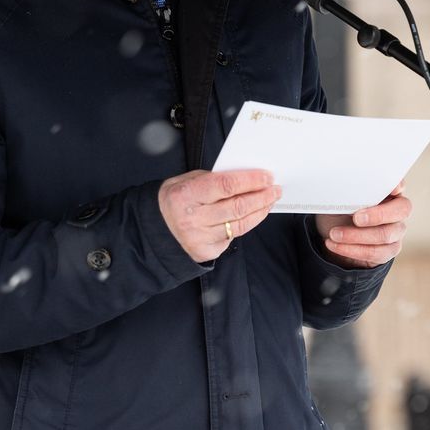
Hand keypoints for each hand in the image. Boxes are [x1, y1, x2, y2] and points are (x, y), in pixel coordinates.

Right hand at [158, 169, 280, 262]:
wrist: (154, 230)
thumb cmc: (174, 199)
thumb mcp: (186, 181)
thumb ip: (213, 179)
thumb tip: (245, 177)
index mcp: (187, 194)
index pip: (226, 185)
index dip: (250, 181)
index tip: (267, 177)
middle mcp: (193, 218)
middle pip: (238, 206)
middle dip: (262, 196)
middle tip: (275, 189)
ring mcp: (200, 238)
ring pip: (240, 224)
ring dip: (260, 211)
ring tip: (270, 201)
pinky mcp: (205, 252)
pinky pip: (232, 237)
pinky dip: (245, 224)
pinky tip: (253, 215)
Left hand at [315, 180, 411, 268]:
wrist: (334, 235)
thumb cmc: (341, 210)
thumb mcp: (341, 198)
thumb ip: (349, 192)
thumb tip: (344, 188)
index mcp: (387, 192)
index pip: (399, 184)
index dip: (398, 185)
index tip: (393, 189)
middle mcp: (397, 210)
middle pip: (402, 210)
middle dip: (378, 214)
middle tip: (355, 218)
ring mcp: (396, 231)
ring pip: (385, 235)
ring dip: (356, 236)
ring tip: (334, 234)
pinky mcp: (388, 251)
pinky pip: (375, 253)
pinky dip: (352, 249)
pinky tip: (335, 245)